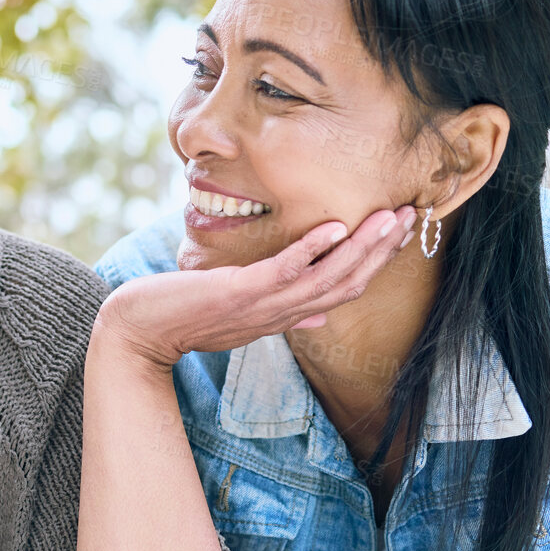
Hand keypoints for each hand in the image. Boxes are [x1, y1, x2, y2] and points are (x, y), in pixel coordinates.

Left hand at [98, 206, 414, 366]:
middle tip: (412, 216)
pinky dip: (310, 251)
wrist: (137, 334)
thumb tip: (319, 311)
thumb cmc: (184, 318)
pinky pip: (282, 273)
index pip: (343, 290)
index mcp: (283, 315)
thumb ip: (281, 309)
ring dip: (361, 249)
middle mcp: (279, 314)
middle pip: (346, 285)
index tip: (400, 232)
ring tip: (390, 218)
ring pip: (325, 280)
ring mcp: (260, 306)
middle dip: (381, 252)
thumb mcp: (240, 315)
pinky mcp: (237, 295)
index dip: (375, 263)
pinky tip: (333, 227)